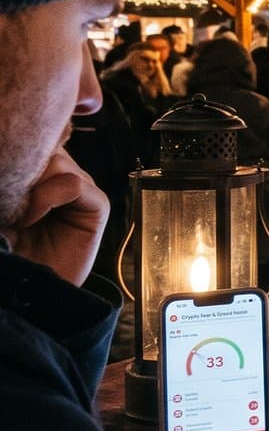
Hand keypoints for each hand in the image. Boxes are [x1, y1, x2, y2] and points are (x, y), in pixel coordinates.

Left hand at [1, 149, 108, 287]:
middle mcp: (61, 176)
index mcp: (38, 173)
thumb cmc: (11, 250)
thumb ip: (9, 181)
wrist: (26, 288)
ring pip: (57, 161)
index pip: (33, 142)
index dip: (20, 145)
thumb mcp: (2, 208)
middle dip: (22, 165)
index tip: (6, 160)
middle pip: (44, 147)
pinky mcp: (96, 205)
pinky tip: (29, 218)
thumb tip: (7, 153)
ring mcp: (81, 188)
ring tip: (14, 213)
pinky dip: (47, 198)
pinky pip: (73, 183)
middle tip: (6, 193)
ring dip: (30, 183)